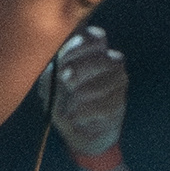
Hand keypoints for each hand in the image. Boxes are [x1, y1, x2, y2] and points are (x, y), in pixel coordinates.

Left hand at [46, 26, 128, 158]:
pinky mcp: (120, 104)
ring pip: (108, 79)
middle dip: (82, 67)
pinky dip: (86, 112)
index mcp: (92, 52)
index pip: (95, 36)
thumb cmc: (62, 103)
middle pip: (104, 56)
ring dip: (84, 92)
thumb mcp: (49, 85)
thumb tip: (63, 70)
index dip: (80, 45)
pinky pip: (106, 104)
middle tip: (66, 79)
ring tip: (71, 103)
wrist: (78, 134)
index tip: (63, 59)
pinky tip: (77, 117)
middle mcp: (110, 62)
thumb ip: (51, 72)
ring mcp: (118, 82)